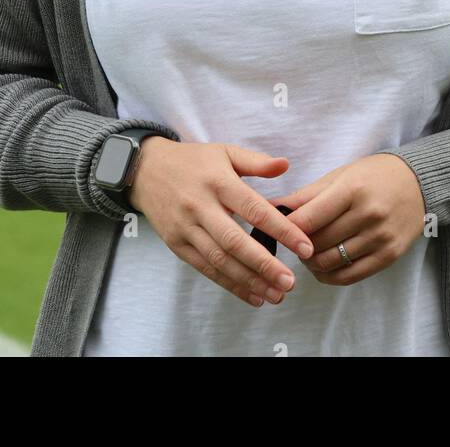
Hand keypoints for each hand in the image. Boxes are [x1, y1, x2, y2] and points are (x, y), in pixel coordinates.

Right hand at [128, 138, 314, 308]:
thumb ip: (256, 162)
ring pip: (220, 260)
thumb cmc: (193, 161)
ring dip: (249, 281)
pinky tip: (252, 296)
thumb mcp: (224, 152)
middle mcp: (201, 206)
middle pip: (235, 242)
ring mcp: (186, 228)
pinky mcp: (177, 245)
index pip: (254, 209)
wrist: (145, 170)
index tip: (304, 246)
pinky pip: (205, 269)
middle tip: (290, 282)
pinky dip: (229, 285)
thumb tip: (286, 165)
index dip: (281, 229)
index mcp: (218, 182)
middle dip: (265, 265)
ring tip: (276, 294)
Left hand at [267, 153, 426, 285]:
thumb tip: (273, 206)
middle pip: (318, 242)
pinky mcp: (388, 256)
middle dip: (298, 245)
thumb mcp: (340, 176)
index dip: (287, 228)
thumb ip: (307, 194)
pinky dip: (329, 276)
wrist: (419, 183)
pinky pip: (350, 275)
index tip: (278, 229)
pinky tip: (321, 267)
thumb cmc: (374, 175)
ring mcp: (380, 238)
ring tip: (306, 253)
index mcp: (353, 190)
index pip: (309, 218)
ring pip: (331, 261)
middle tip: (292, 241)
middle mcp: (368, 215)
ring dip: (311, 262)